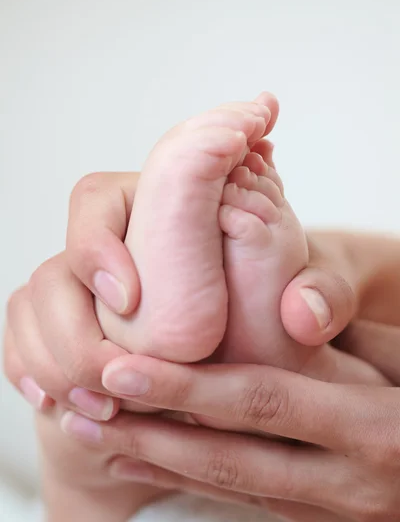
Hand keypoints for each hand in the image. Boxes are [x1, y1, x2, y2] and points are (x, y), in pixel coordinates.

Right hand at [6, 165, 399, 411]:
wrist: (241, 350)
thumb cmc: (278, 303)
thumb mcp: (311, 292)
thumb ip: (322, 293)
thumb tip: (303, 314)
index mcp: (156, 207)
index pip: (96, 199)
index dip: (97, 246)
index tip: (128, 300)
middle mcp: (112, 244)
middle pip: (55, 266)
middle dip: (70, 327)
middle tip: (107, 380)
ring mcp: (82, 286)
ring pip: (32, 305)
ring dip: (51, 359)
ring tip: (95, 407)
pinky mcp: (67, 323)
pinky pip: (22, 340)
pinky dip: (31, 372)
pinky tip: (61, 405)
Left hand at [61, 351, 399, 520]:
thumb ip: (344, 340)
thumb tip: (286, 314)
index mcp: (374, 428)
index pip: (263, 403)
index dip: (189, 390)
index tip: (123, 370)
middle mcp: (350, 483)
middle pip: (232, 457)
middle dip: (151, 435)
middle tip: (83, 410)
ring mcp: (337, 514)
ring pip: (232, 488)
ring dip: (159, 465)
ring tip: (100, 439)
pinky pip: (250, 505)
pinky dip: (196, 485)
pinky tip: (154, 466)